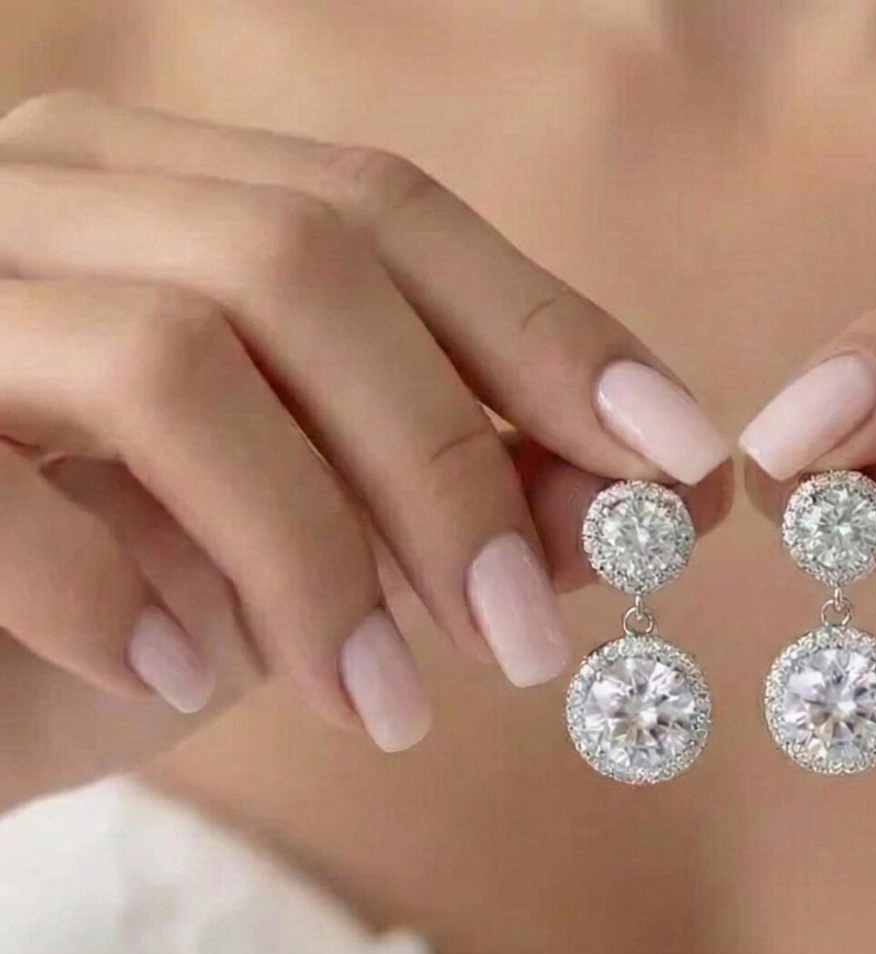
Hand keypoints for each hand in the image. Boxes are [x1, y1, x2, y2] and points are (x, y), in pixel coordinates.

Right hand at [0, 92, 729, 808]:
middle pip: (301, 262)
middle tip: (527, 644)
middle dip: (450, 466)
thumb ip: (472, 507)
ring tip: (375, 708)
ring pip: (175, 362)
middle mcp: (40, 199)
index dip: (550, 331)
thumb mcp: (325, 558)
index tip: (683, 461)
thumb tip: (660, 497)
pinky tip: (175, 682)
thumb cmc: (122, 612)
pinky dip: (121, 598)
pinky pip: (0, 488)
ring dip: (315, 560)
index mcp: (160, 198)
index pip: (385, 213)